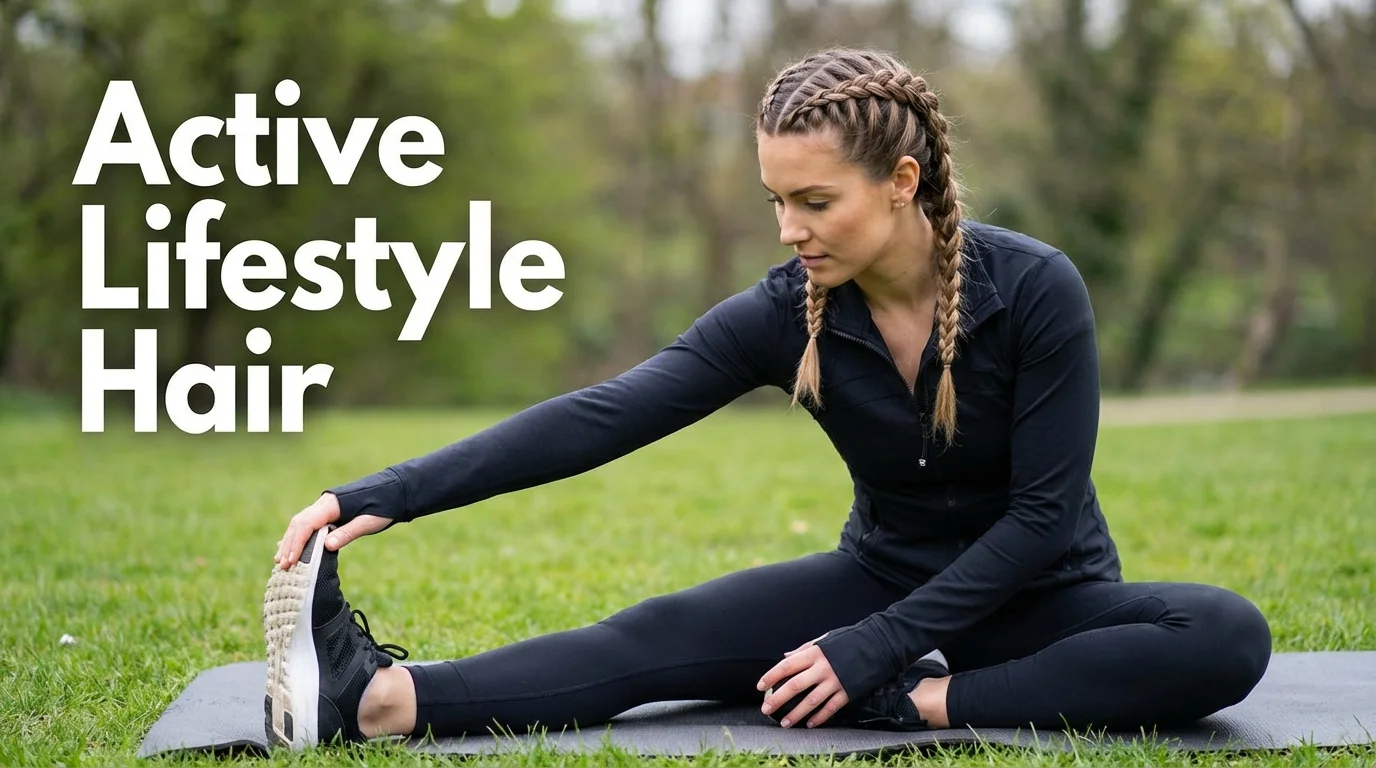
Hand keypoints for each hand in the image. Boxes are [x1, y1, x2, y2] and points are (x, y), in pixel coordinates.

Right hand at [273, 492, 391, 568]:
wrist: (395, 490)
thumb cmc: (384, 506)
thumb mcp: (369, 522)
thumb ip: (347, 533)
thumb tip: (326, 546)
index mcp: (332, 504)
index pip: (306, 524)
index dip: (296, 543)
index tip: (290, 561)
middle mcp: (324, 503)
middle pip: (299, 524)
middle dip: (289, 545)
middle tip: (282, 566)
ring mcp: (325, 507)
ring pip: (301, 524)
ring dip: (291, 542)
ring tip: (281, 561)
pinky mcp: (330, 511)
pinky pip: (309, 524)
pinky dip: (300, 537)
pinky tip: (292, 549)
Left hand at [757, 635, 848, 728]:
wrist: (877, 645)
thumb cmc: (848, 641)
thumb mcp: (824, 640)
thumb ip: (804, 649)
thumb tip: (786, 656)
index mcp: (814, 653)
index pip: (787, 666)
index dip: (771, 676)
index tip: (761, 686)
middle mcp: (823, 668)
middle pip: (794, 686)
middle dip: (778, 699)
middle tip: (766, 709)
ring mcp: (835, 681)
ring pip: (811, 701)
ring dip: (796, 713)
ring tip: (785, 723)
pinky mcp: (847, 692)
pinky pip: (830, 708)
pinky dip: (819, 717)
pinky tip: (810, 723)